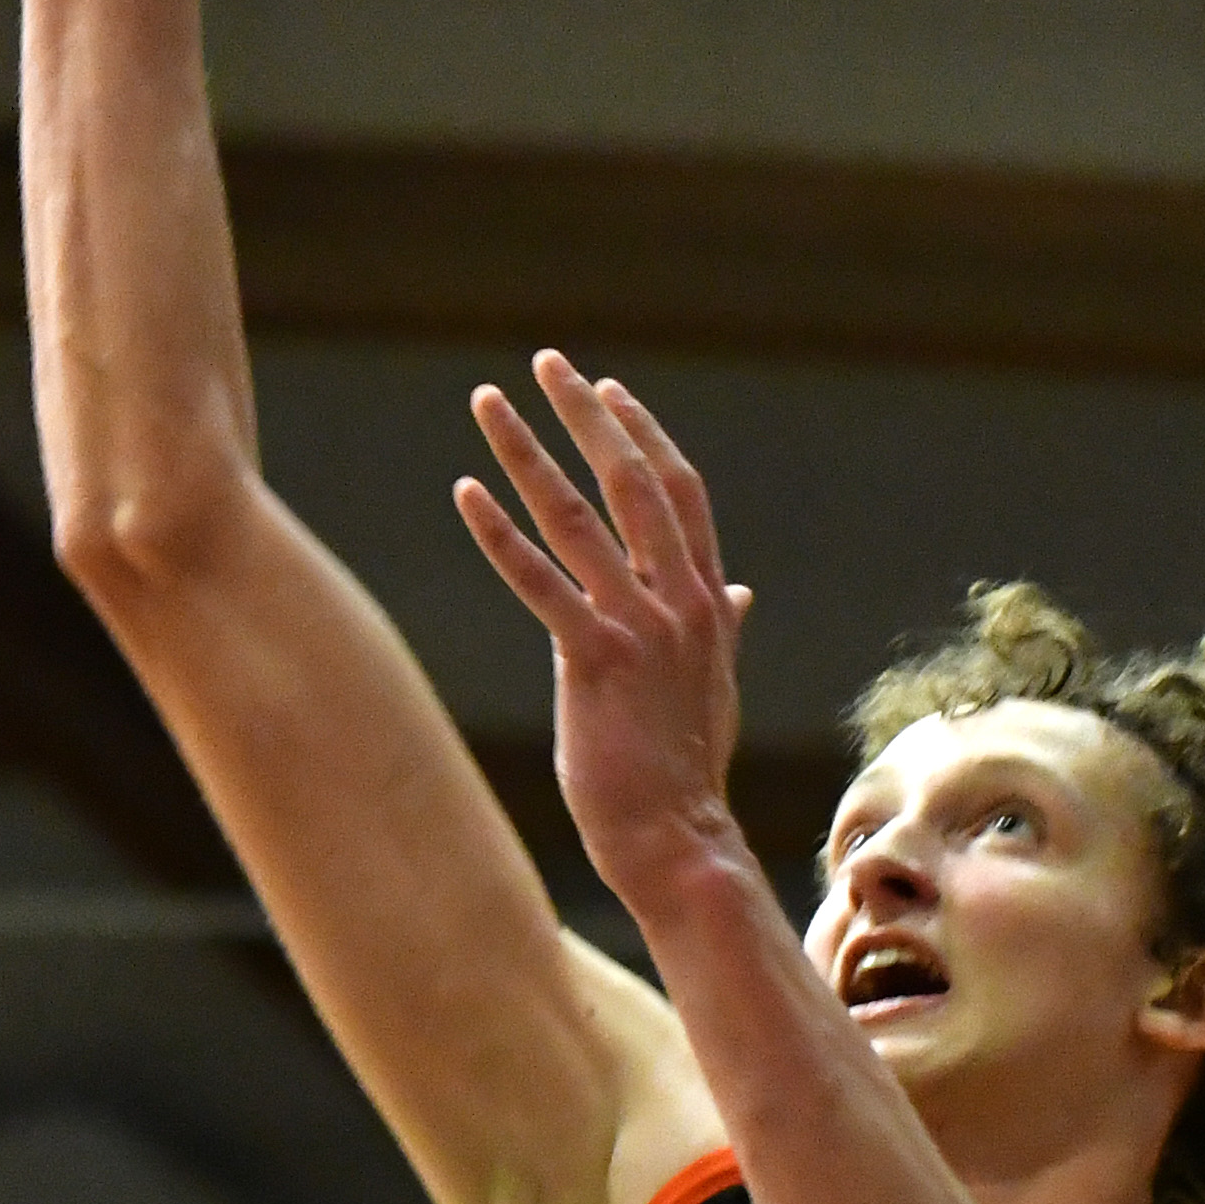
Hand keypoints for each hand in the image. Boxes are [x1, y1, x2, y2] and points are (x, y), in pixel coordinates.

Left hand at [454, 352, 755, 906]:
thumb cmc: (687, 770)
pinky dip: (499, 532)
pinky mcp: (595, 661)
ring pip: (578, 517)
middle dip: (586, 416)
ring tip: (488, 403)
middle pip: (632, 481)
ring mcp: (640, 628)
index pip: (678, 493)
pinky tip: (465, 491)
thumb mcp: (715, 687)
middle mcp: (680, 601)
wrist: (680, 839)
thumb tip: (739, 590)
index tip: (605, 391)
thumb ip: (721, 628)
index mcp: (705, 603)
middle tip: (546, 363)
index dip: (642, 435)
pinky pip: (539, 582)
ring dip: (528, 452)